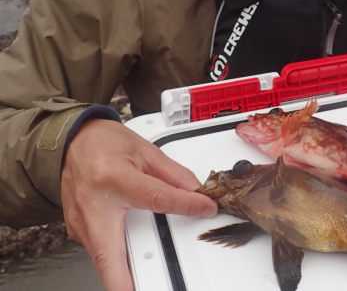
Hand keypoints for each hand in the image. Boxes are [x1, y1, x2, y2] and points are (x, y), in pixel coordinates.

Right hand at [61, 118, 216, 290]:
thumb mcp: (145, 151)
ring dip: (124, 272)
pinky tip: (130, 253)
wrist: (72, 141)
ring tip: (147, 275)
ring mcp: (80, 220)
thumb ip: (173, 174)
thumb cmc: (103, 143)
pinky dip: (116, 256)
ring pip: (104, 257)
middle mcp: (94, 204)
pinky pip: (99, 249)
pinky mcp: (76, 229)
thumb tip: (195, 192)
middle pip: (109, 255)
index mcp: (114, 178)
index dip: (186, 206)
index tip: (204, 209)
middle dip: (122, 283)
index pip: (158, 198)